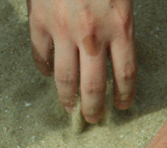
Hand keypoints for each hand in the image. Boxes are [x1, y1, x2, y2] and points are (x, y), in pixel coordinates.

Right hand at [27, 0, 135, 121]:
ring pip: (65, 77)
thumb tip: (116, 52)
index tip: (122, 105)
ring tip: (70, 107)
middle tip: (93, 117)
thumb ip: (118, 25)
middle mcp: (92, 35)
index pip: (126, 74)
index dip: (125, 94)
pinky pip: (40, 53)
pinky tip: (46, 74)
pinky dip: (43, 68)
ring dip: (68, 97)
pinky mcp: (40, 20)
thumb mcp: (121, 0)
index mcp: (119, 27)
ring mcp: (64, 29)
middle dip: (93, 108)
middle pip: (94, 86)